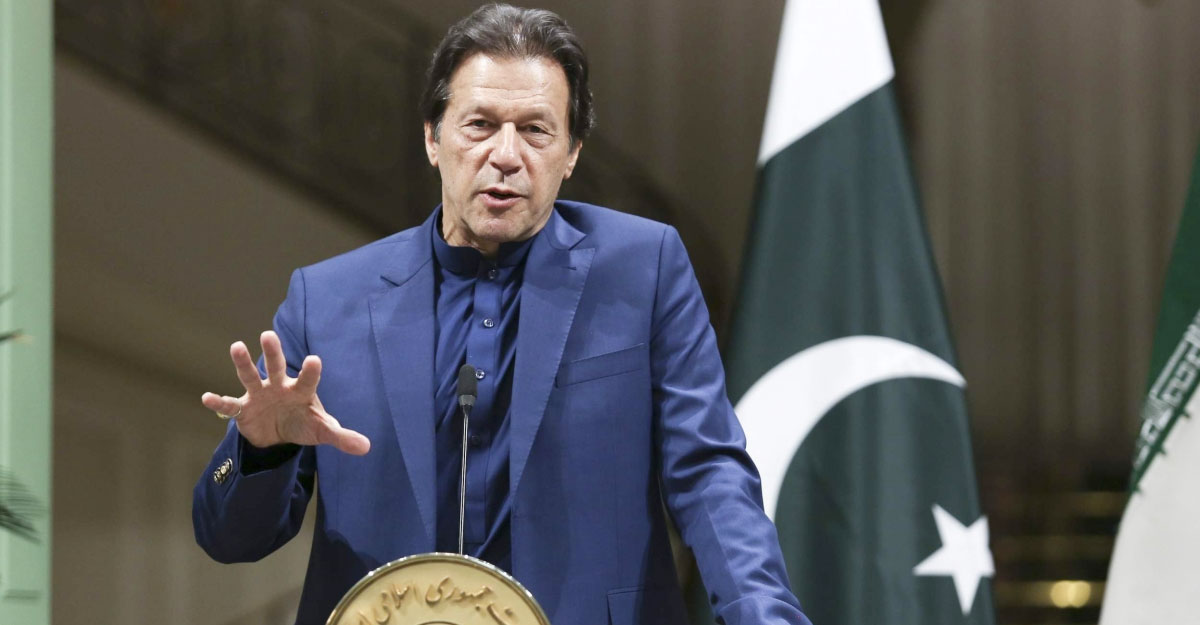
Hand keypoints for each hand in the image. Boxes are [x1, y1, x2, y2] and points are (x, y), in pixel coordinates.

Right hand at [201, 331, 370, 454]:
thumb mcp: (322, 431)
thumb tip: (366, 447)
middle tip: (268, 335)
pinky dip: (219, 402)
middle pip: (276, 367)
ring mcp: (260, 395)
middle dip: (273, 353)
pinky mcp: (244, 409)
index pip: (308, 379)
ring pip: (251, 377)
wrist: (279, 434)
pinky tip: (206, 398)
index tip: (314, 360)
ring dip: (243, 363)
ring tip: (236, 346)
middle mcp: (279, 387)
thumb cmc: (303, 423)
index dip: (310, 371)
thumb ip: (342, 437)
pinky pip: (230, 405)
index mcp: (301, 390)